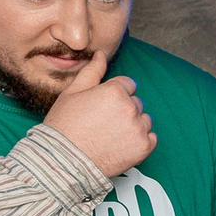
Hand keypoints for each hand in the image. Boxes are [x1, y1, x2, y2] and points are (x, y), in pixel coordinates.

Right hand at [42, 60, 156, 176]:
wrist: (64, 160)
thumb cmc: (64, 125)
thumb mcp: (73, 93)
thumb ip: (92, 71)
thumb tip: (101, 54)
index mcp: (114, 91)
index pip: (127, 84)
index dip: (114, 94)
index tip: (102, 105)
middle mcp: (130, 108)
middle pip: (136, 102)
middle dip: (123, 108)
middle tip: (103, 122)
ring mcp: (139, 128)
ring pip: (145, 119)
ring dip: (134, 124)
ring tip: (111, 134)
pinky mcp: (144, 147)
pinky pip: (151, 138)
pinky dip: (140, 140)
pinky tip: (121, 144)